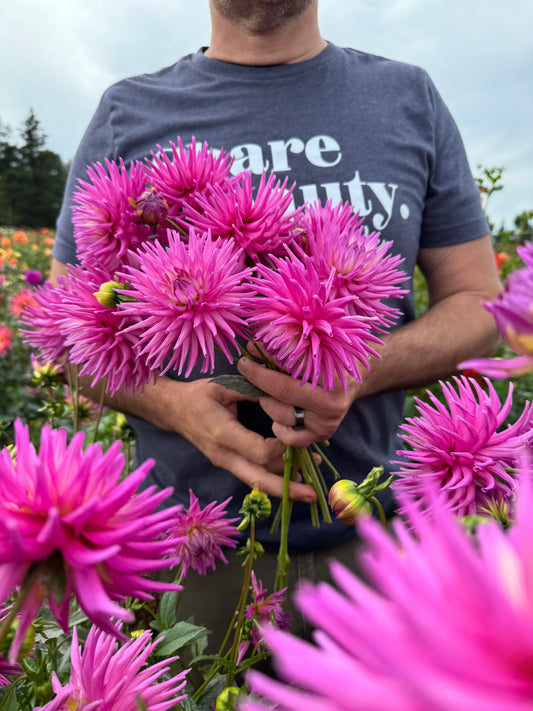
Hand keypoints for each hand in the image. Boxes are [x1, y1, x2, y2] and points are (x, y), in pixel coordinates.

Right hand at [165, 377, 317, 502]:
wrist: (173, 410)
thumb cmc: (198, 395)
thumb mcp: (222, 387)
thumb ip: (251, 391)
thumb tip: (280, 395)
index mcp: (222, 434)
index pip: (258, 452)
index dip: (281, 449)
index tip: (298, 438)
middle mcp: (224, 455)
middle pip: (259, 479)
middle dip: (287, 489)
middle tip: (312, 495)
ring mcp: (226, 462)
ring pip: (257, 482)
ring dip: (284, 487)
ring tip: (309, 490)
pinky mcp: (229, 464)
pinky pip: (252, 476)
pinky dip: (273, 479)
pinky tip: (291, 478)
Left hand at [237, 357, 357, 447]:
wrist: (352, 378)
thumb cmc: (328, 358)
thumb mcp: (309, 349)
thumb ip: (281, 350)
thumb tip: (252, 348)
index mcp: (330, 378)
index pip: (285, 377)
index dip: (260, 371)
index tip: (243, 363)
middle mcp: (331, 404)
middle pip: (281, 398)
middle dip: (261, 386)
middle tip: (254, 376)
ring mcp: (327, 423)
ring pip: (282, 417)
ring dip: (269, 404)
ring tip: (270, 393)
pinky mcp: (322, 435)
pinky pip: (291, 438)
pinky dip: (280, 427)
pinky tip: (281, 414)